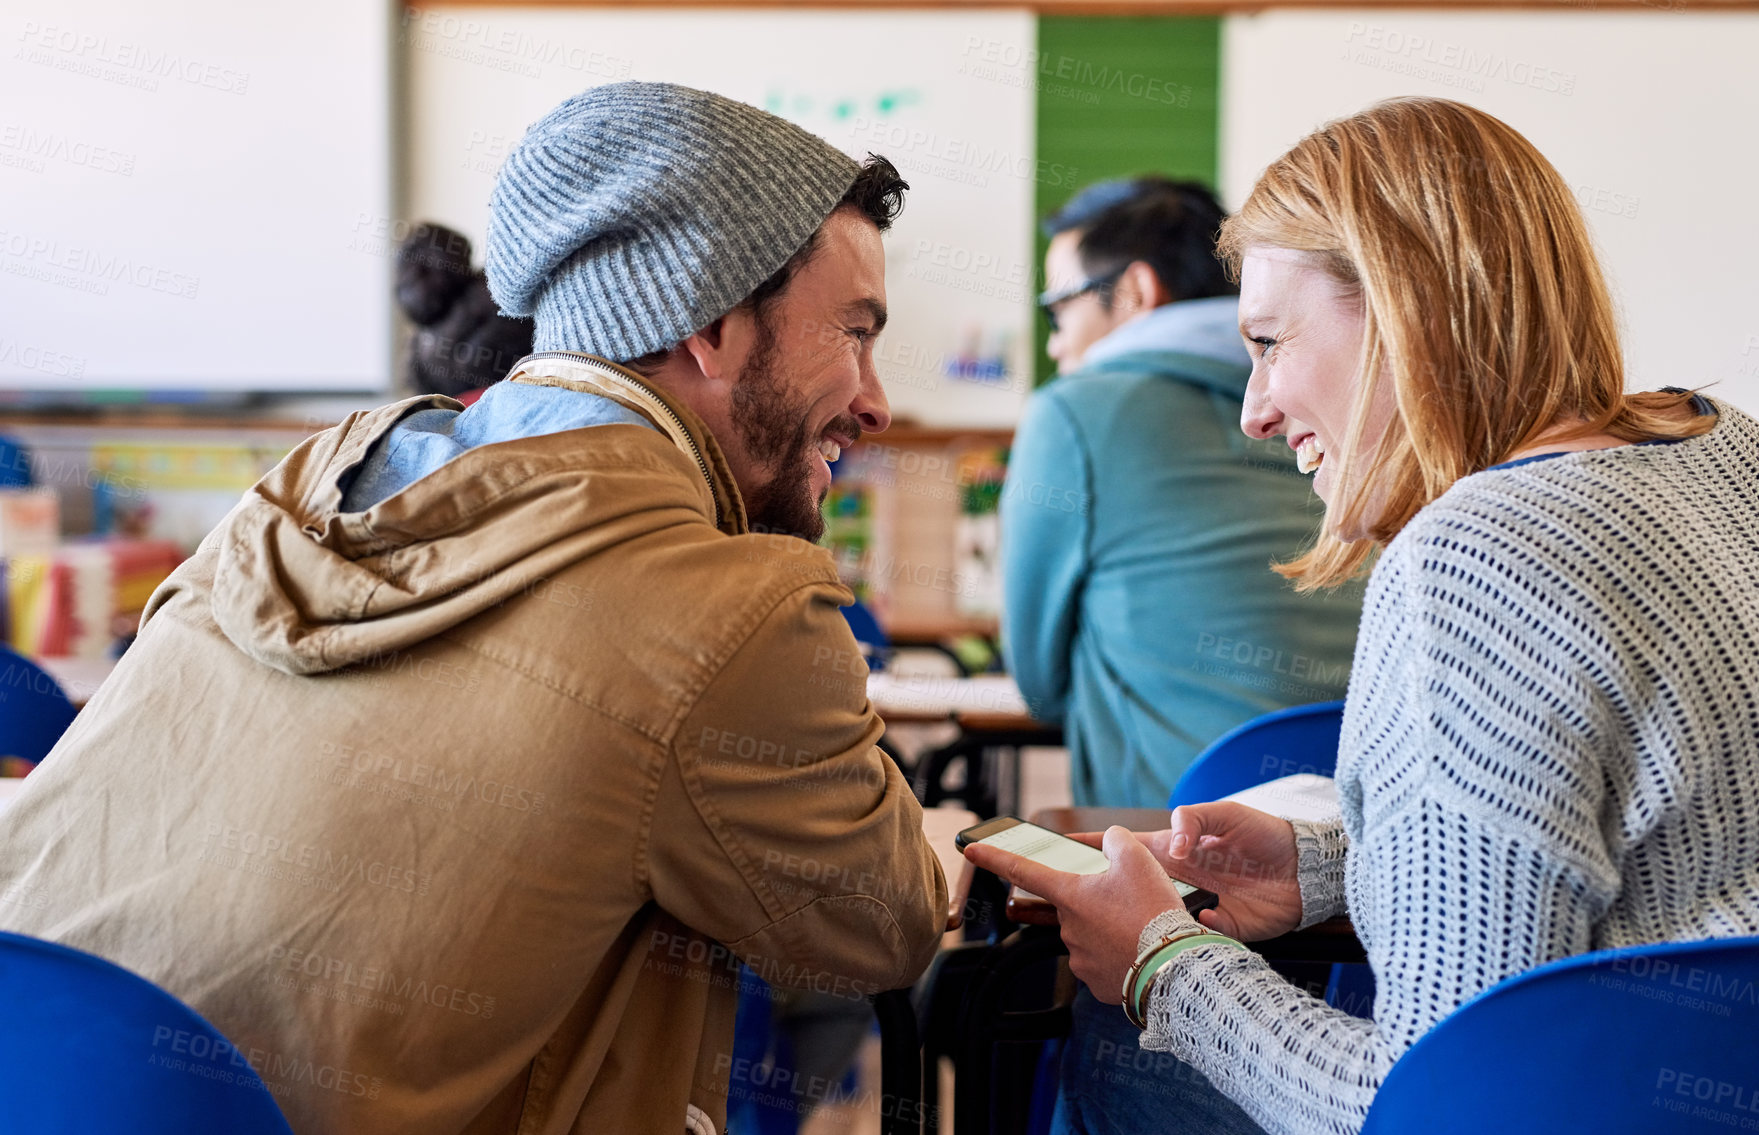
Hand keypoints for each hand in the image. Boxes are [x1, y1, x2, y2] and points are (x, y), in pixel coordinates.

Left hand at [962, 826, 1192, 1003]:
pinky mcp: (1097, 983)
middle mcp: (1067, 928)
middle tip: (1131, 901)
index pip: (1022, 871)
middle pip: (1074, 905)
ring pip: (1091, 934)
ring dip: (1110, 928)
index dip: (994, 857)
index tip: (970, 850)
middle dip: (1095, 901)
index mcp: (1069, 895)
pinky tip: (1140, 949)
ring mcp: (1080, 959)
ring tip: (1142, 927)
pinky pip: (1104, 961)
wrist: (1172, 966)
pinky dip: (1119, 954)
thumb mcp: (1138, 859)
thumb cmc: (1151, 911)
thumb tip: (1111, 842)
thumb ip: (1117, 841)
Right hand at [1064, 803, 1302, 940]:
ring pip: (1158, 918)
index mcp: (1175, 850)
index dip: (1092, 848)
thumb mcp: (1226, 813)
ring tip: (1127, 925)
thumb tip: (1172, 848)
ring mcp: (1196, 905)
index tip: (1058, 848)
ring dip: (1146, 921)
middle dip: (1106, 896)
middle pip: (1133, 889)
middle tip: (1081, 902)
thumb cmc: (1265, 834)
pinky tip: (1203, 920)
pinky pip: (1196, 936)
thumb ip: (1192, 821)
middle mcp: (1180, 879)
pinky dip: (1195, 930)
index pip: (1125, 848)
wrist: (1306, 869)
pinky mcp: (1220, 928)